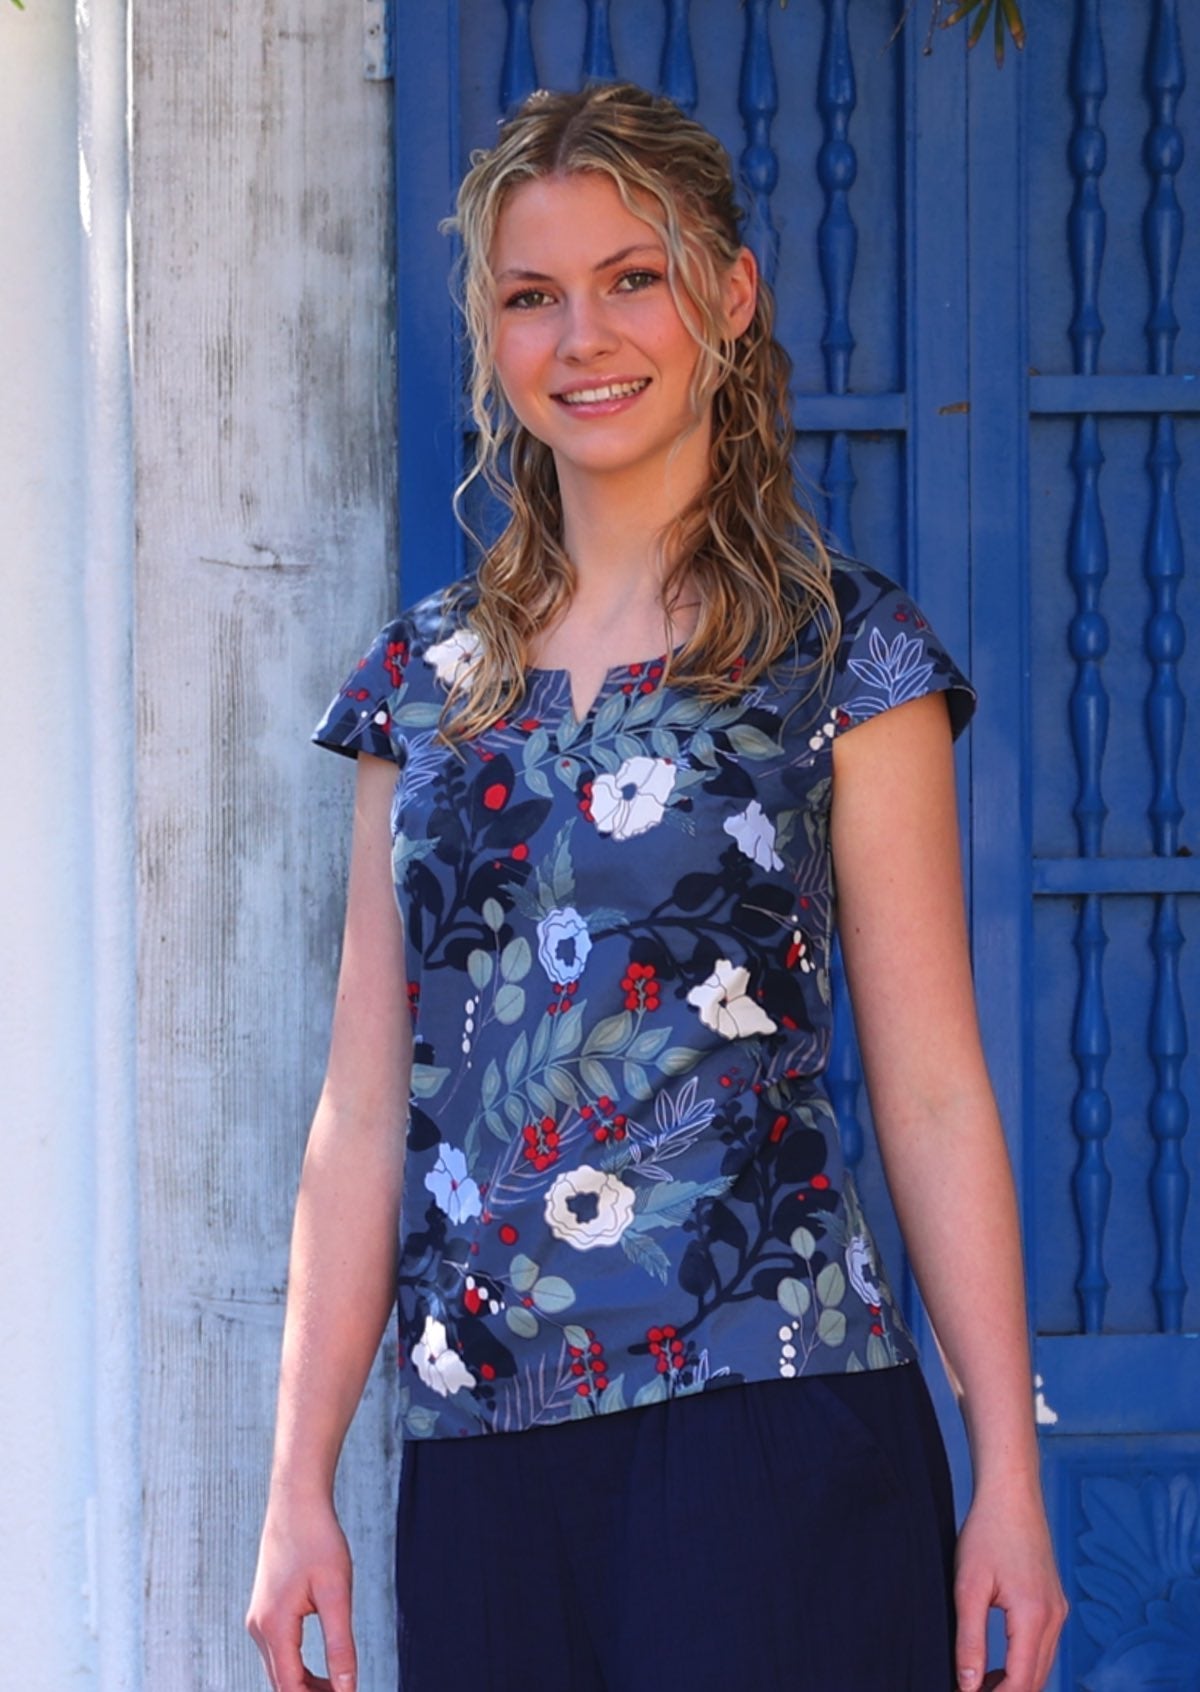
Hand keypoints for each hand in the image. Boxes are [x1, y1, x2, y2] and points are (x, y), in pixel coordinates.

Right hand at [246, 1489, 357, 1691]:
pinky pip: (279, 1653)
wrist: (296, 1502)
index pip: (290, 1689)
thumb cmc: (318, 1540)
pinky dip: (298, 1668)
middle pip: (282, 1684)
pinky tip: (323, 1671)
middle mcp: (259, 1628)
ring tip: (339, 1690)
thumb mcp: (336, 1591)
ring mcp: (258, 1620)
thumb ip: (340, 1644)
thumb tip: (347, 1688)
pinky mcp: (264, 1611)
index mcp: (274, 1627)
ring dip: (305, 1687)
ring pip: (279, 1670)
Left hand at [953, 1480, 1067, 1690]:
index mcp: (1035, 1616)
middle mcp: (1054, 1618)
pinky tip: (998, 1664)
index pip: (1021, 1682)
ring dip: (1016, 1683)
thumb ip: (970, 1640)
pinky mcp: (1055, 1602)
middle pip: (1036, 1680)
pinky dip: (1024, 1663)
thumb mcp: (969, 1586)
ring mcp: (1058, 1610)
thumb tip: (968, 1686)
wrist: (1011, 1494)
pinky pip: (1044, 1646)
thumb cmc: (987, 1533)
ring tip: (980, 1687)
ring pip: (1042, 1666)